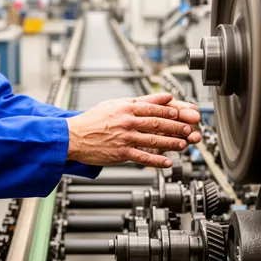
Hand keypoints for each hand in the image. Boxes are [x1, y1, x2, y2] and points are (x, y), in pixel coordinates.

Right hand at [66, 93, 195, 167]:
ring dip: (171, 143)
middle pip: (157, 123)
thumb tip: (160, 98)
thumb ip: (137, 101)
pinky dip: (157, 160)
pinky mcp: (121, 153)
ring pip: (153, 140)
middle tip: (188, 129)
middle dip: (175, 126)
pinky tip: (167, 162)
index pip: (152, 107)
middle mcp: (126, 121)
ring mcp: (124, 138)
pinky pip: (143, 157)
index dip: (169, 110)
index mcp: (125, 108)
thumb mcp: (113, 104)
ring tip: (183, 144)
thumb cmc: (92, 120)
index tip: (181, 112)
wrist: (73, 137)